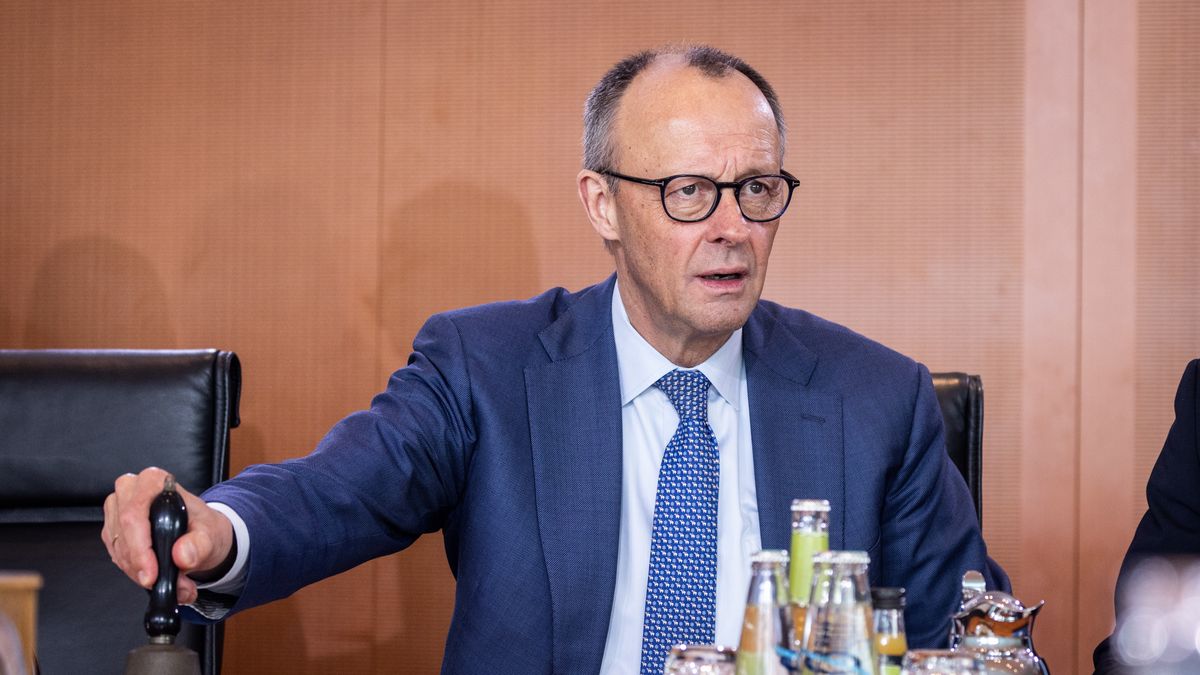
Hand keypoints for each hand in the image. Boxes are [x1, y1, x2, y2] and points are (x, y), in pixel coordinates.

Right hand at [102, 467, 233, 604]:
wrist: (202, 535)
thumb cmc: (204, 527)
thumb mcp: (211, 535)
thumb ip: (200, 545)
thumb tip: (182, 555)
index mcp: (156, 482)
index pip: (135, 513)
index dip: (140, 547)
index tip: (151, 573)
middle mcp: (132, 490)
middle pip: (123, 531)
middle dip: (140, 564)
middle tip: (161, 583)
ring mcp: (119, 509)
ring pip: (118, 546)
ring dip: (139, 571)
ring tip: (167, 582)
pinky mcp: (114, 529)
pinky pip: (116, 554)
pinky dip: (134, 570)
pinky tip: (152, 574)